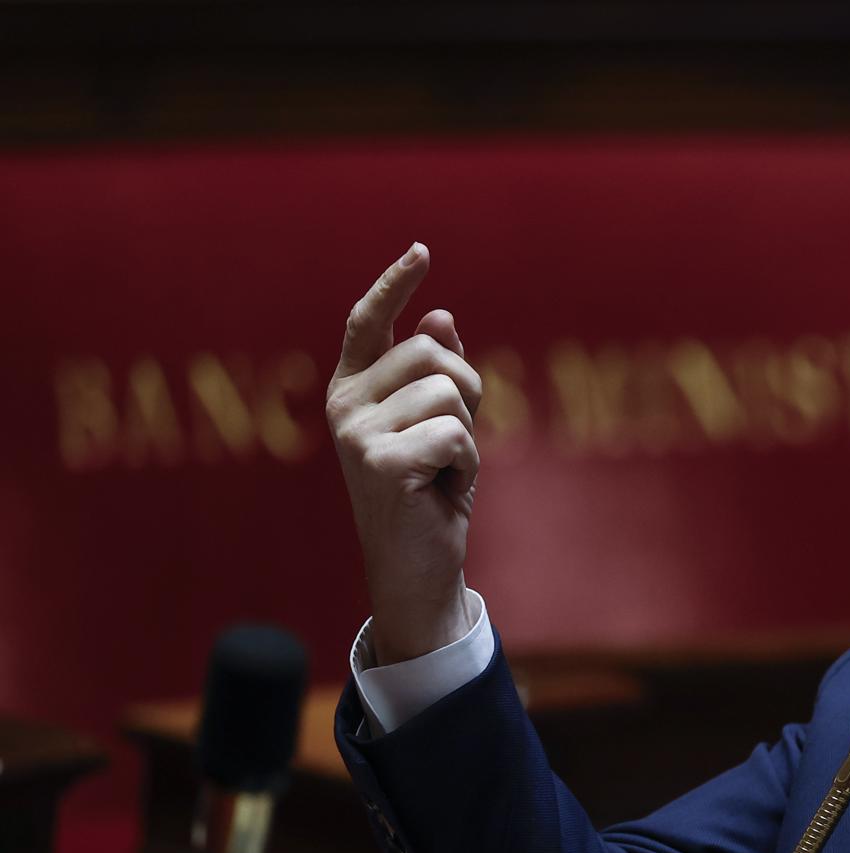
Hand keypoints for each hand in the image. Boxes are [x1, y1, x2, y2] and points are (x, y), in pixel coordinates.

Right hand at [326, 243, 484, 662]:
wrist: (420, 567)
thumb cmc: (432, 495)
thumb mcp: (441, 426)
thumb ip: (437, 375)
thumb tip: (441, 316)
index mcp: (352, 392)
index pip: (368, 323)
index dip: (394, 284)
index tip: (421, 250)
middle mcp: (344, 406)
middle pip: (432, 353)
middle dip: (467, 391)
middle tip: (454, 441)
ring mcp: (356, 433)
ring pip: (449, 392)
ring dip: (468, 433)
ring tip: (444, 470)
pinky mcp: (379, 461)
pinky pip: (455, 432)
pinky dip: (468, 462)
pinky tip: (444, 488)